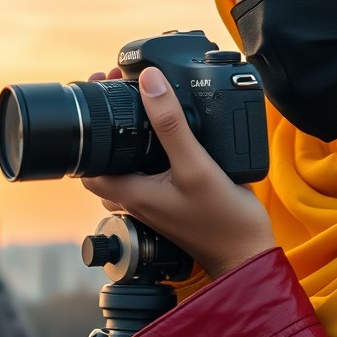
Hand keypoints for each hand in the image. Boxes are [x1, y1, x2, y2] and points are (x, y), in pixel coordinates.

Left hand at [81, 67, 274, 278]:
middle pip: (106, 163)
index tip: (103, 93)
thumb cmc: (223, 222)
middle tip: (124, 94)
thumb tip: (150, 82)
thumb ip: (171, 125)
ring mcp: (155, 203)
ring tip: (143, 111)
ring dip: (129, 142)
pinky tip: (170, 139)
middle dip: (109, 129)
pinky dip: (151, 154)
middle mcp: (138, 200)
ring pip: (127, 169)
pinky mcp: (173, 202)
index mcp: (132, 194)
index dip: (89, 128)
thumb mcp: (195, 166)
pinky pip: (150, 174)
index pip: (88, 163)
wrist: (248, 253)